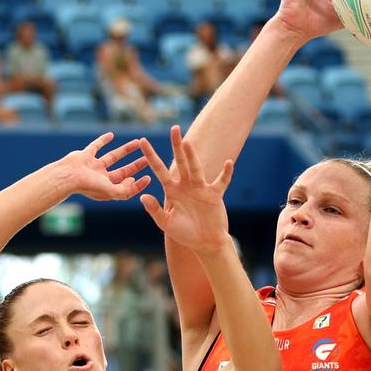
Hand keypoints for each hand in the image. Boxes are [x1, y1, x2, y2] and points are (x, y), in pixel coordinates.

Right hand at [61, 132, 150, 200]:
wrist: (68, 175)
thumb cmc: (88, 186)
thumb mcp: (110, 192)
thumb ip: (124, 190)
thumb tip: (134, 181)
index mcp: (106, 189)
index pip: (126, 187)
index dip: (138, 184)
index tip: (149, 177)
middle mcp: (101, 179)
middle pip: (123, 171)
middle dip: (135, 166)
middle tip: (148, 159)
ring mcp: (93, 166)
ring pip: (113, 157)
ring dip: (126, 150)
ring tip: (138, 143)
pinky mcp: (85, 156)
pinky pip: (96, 146)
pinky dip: (103, 140)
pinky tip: (112, 135)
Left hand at [139, 125, 233, 251]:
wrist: (204, 243)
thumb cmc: (185, 234)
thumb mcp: (166, 224)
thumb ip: (155, 210)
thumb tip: (142, 196)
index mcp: (172, 191)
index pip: (159, 170)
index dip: (151, 156)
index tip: (142, 141)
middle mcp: (186, 186)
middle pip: (180, 162)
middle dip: (176, 145)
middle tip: (174, 128)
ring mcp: (201, 188)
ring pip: (196, 168)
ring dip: (193, 156)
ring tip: (188, 143)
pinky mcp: (215, 195)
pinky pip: (221, 182)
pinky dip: (226, 173)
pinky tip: (228, 163)